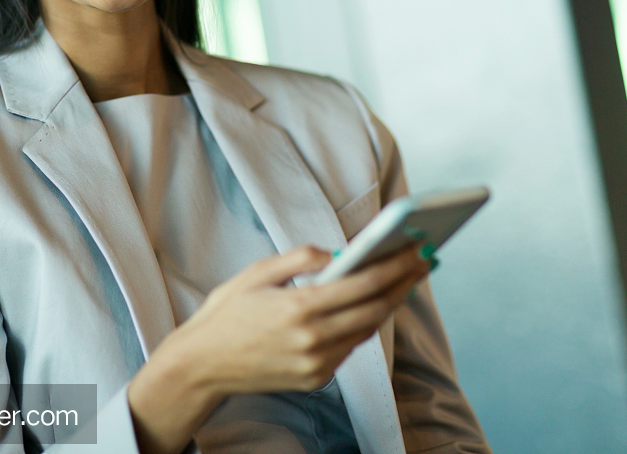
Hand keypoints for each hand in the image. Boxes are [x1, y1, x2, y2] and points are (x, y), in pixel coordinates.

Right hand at [127, 243, 429, 453]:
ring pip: (367, 329)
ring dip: (389, 302)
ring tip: (406, 278)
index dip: (396, 264)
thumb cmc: (226, 313)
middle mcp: (312, 339)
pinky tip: (374, 304)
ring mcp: (316, 363)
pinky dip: (364, 324)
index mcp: (299, 307)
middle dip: (404, 281)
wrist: (201, 366)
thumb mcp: (257, 272)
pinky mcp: (315, 378)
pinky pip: (349, 347)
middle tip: (425, 258)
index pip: (363, 282)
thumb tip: (337, 252)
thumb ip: (300, 258)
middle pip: (375, 307)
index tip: (417, 247)